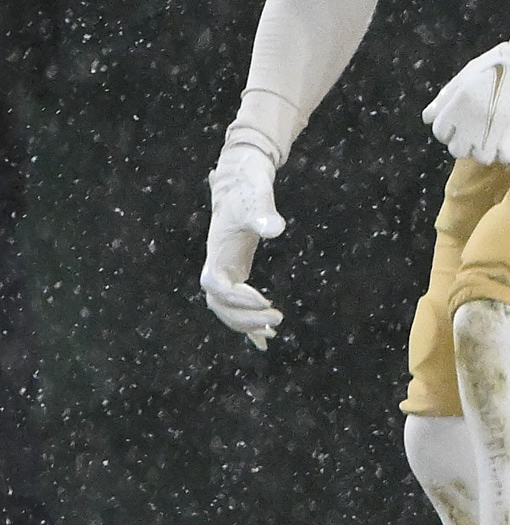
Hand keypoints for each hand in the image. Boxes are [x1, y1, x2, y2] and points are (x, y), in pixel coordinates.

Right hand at [201, 143, 285, 347]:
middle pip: (219, 305)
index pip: (217, 286)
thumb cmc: (247, 191)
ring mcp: (224, 271)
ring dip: (246, 323)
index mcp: (216, 254)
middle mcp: (216, 266)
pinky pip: (236, 306)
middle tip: (278, 318)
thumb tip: (275, 228)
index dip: (237, 298)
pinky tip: (265, 341)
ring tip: (274, 330)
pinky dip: (247, 324)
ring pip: (226, 309)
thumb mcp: (256, 199)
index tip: (265, 299)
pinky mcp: (235, 273)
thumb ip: (263, 212)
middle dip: (244, 317)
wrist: (240, 183)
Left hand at [424, 22, 509, 165]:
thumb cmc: (504, 63)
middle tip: (479, 133)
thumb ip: (446, 97)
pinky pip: (506, 157)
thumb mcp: (469, 73)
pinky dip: (508, 152)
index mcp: (458, 103)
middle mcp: (472, 121)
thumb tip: (428, 117)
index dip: (450, 129)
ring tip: (497, 137)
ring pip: (481, 157)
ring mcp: (494, 132)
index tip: (462, 125)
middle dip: (466, 143)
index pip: (440, 131)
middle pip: (458, 149)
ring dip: (487, 149)